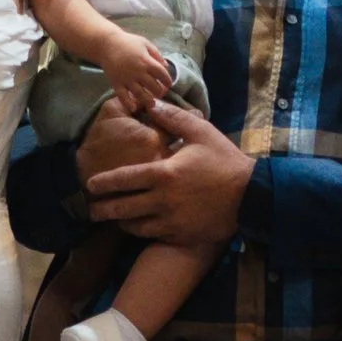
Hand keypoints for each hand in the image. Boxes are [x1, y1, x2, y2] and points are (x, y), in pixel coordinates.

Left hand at [83, 97, 252, 251]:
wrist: (250, 195)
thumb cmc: (224, 161)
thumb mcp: (201, 132)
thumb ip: (172, 118)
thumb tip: (149, 103)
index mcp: (163, 173)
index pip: (123, 179)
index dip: (103, 183)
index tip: (91, 184)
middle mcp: (162, 200)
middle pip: (122, 208)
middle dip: (102, 210)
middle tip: (91, 209)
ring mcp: (170, 221)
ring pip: (134, 227)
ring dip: (120, 222)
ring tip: (112, 219)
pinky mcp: (181, 235)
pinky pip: (153, 237)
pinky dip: (141, 232)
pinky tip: (138, 227)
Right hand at [96, 28, 178, 104]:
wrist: (107, 44)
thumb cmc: (128, 42)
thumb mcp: (145, 43)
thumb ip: (157, 54)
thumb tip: (166, 66)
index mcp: (146, 61)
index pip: (162, 74)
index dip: (167, 80)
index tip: (168, 84)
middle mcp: (138, 71)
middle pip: (153, 86)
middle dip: (159, 92)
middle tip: (160, 94)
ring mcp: (126, 79)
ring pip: (140, 94)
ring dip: (148, 101)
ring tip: (151, 104)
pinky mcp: (116, 83)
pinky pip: (122, 96)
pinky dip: (128, 103)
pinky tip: (133, 108)